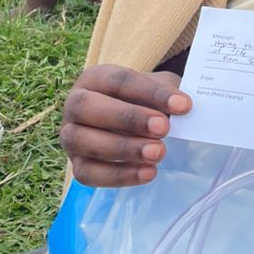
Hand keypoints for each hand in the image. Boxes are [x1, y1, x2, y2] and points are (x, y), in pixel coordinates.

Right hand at [60, 64, 191, 186]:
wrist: (135, 123)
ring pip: (82, 140)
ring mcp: (70, 136)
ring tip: (158, 153)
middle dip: (127, 118)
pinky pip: (87, 173)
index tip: (183, 105)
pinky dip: (118, 175)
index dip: (151, 93)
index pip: (118, 80)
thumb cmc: (146, 101)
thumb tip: (183, 108)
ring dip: (122, 148)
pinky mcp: (77, 164)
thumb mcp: (158, 90)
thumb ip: (168, 95)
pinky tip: (148, 173)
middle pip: (87, 107)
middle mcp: (75, 104)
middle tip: (163, 128)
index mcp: (95, 78)